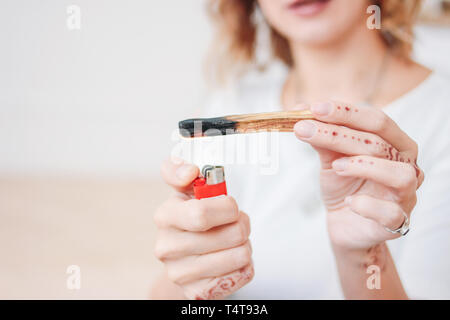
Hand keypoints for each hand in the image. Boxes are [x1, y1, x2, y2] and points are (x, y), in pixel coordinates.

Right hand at [153, 158, 253, 299]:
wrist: (187, 258)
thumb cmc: (194, 217)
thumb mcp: (188, 191)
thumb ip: (182, 172)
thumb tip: (190, 170)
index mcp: (165, 216)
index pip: (201, 213)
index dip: (227, 208)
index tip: (231, 205)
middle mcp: (166, 247)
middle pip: (231, 234)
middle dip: (244, 225)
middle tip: (239, 222)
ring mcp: (179, 273)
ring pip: (240, 255)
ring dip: (245, 246)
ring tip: (234, 242)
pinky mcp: (196, 292)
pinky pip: (241, 275)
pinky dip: (245, 266)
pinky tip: (231, 261)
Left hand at [294, 101, 423, 250]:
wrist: (344, 224)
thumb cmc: (344, 186)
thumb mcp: (330, 158)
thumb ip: (322, 136)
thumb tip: (300, 110)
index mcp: (395, 143)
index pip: (376, 120)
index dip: (346, 112)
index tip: (313, 108)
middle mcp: (407, 165)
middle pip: (380, 142)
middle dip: (340, 133)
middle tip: (305, 128)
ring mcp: (406, 194)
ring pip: (398, 174)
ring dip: (363, 166)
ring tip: (335, 167)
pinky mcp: (398, 221)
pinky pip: (390, 213)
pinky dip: (367, 205)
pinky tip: (349, 202)